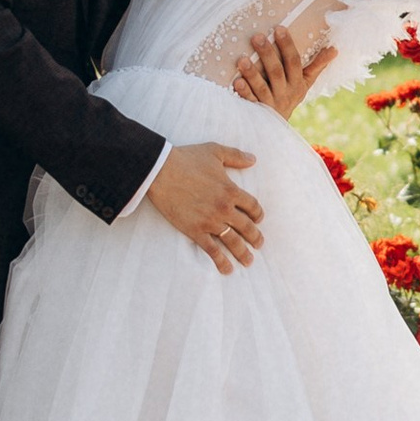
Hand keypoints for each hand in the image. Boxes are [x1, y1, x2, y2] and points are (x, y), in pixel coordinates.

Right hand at [147, 141, 263, 272]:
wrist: (160, 171)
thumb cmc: (186, 159)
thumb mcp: (214, 151)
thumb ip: (235, 156)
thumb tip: (253, 159)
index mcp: (231, 190)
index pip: (252, 206)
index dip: (258, 214)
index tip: (258, 220)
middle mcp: (224, 208)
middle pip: (247, 227)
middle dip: (255, 237)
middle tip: (259, 245)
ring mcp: (210, 221)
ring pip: (233, 241)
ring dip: (242, 253)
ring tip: (248, 261)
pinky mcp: (195, 231)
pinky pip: (212, 250)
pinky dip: (221, 261)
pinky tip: (227, 269)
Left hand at [230, 17, 336, 118]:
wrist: (277, 127)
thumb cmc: (291, 96)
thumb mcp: (306, 82)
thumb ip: (318, 65)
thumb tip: (334, 49)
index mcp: (297, 83)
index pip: (294, 62)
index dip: (287, 45)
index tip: (279, 28)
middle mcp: (285, 93)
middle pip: (277, 72)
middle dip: (267, 54)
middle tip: (257, 37)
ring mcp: (270, 103)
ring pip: (262, 87)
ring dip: (252, 73)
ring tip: (242, 59)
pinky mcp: (257, 111)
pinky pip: (250, 101)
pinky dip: (244, 92)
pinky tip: (237, 82)